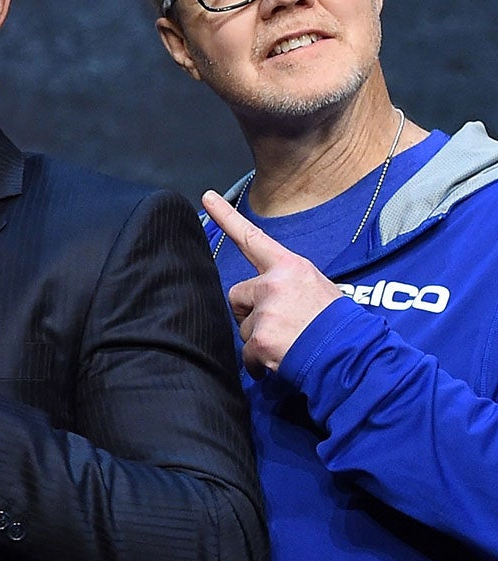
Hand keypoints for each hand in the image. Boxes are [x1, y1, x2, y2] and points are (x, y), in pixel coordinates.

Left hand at [202, 192, 343, 375]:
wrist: (353, 353)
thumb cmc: (337, 323)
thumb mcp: (317, 289)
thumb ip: (288, 285)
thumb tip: (269, 296)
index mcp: (291, 268)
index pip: (252, 239)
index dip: (226, 217)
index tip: (206, 197)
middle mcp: (274, 284)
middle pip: (238, 295)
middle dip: (250, 311)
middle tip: (280, 323)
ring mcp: (267, 312)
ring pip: (243, 326)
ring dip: (260, 337)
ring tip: (289, 340)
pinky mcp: (261, 340)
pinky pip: (247, 354)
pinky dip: (260, 363)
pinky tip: (282, 359)